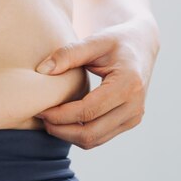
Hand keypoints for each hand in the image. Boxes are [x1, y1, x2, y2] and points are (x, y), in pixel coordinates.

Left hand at [34, 15, 160, 149]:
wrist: (140, 46)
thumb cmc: (116, 41)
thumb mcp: (94, 41)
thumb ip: (68, 53)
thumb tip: (42, 70)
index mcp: (128, 84)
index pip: (88, 111)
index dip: (60, 115)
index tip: (40, 109)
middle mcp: (135, 106)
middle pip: (90, 133)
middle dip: (61, 130)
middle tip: (41, 117)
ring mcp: (134, 117)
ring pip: (94, 140)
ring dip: (68, 135)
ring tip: (49, 119)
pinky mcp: (129, 122)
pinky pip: (99, 137)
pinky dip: (78, 133)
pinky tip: (64, 120)